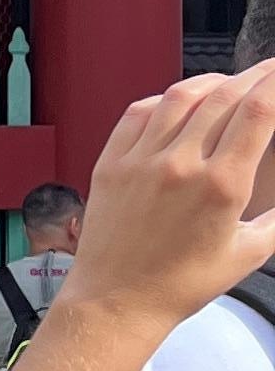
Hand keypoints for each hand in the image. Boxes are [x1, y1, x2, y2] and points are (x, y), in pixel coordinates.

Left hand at [51, 66, 274, 340]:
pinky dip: (163, 99)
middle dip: (253, 76)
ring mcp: (142, 160)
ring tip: (228, 82)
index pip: (258, 113)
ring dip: (210, 82)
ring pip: (180, 96)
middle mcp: (181, 165)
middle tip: (268, 70)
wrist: (117, 300)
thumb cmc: (180, 284)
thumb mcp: (248, 253)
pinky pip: (139, 113)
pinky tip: (177, 101)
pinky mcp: (111, 162)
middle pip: (225, 96)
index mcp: (221, 186)